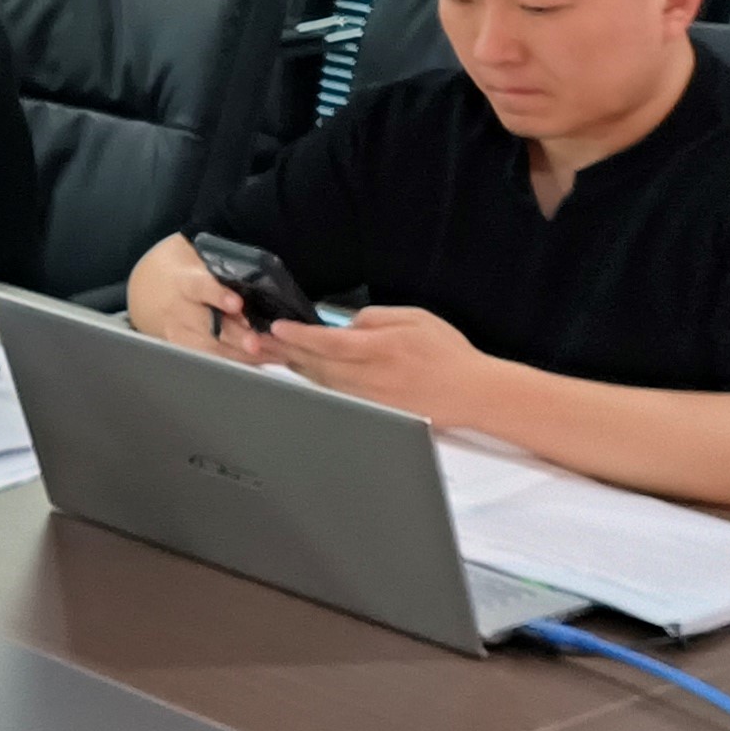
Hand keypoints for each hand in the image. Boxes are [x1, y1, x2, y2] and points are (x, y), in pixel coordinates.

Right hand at [126, 236, 266, 362]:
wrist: (146, 290)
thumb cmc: (180, 270)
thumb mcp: (194, 258)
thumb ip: (220, 272)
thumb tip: (254, 283)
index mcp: (182, 282)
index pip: (199, 287)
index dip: (217, 296)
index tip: (237, 304)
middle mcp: (177, 311)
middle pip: (206, 327)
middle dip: (232, 337)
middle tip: (255, 343)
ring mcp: (177, 334)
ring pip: (208, 349)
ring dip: (237, 355)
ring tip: (267, 356)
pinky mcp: (181, 349)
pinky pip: (208, 359)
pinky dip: (234, 362)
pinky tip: (257, 363)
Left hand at [260, 303, 500, 422]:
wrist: (474, 393)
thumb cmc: (447, 352)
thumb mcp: (415, 318)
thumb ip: (375, 318)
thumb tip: (344, 324)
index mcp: (382, 348)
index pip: (329, 342)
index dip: (299, 336)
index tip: (276, 328)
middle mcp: (372, 376)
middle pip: (316, 364)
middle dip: (283, 351)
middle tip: (255, 340)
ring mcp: (371, 398)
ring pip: (321, 382)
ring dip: (293, 367)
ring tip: (269, 353)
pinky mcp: (374, 412)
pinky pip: (336, 396)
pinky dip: (315, 383)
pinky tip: (300, 373)